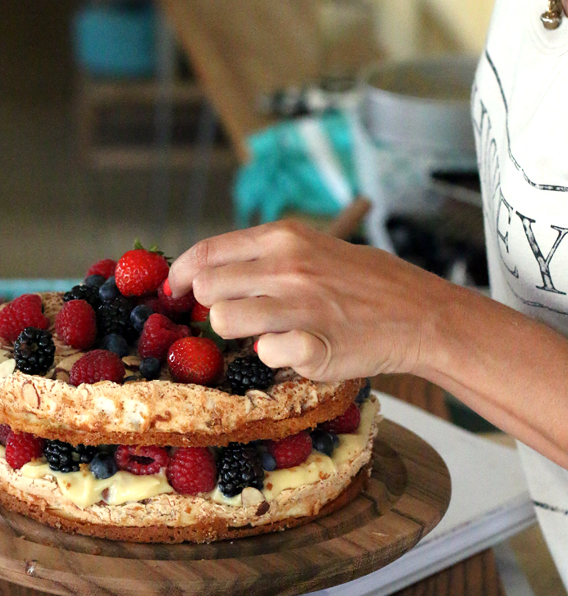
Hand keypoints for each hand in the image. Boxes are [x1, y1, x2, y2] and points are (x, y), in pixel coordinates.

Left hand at [168, 219, 443, 382]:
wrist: (420, 315)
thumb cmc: (366, 282)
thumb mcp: (316, 248)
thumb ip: (268, 255)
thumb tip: (210, 268)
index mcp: (285, 238)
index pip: (207, 251)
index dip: (181, 274)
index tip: (175, 290)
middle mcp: (287, 267)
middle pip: (207, 288)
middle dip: (212, 305)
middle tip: (235, 314)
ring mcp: (299, 307)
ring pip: (224, 320)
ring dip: (239, 333)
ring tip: (269, 332)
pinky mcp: (313, 347)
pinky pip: (265, 355)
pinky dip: (276, 358)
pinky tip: (300, 349)